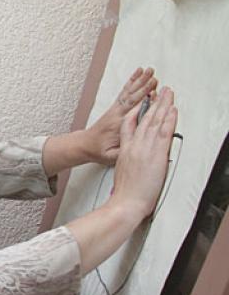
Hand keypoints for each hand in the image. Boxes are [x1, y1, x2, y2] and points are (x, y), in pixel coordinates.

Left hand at [86, 66, 157, 164]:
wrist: (85, 144)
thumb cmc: (99, 150)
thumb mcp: (111, 156)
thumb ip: (123, 152)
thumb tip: (136, 148)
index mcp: (118, 125)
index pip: (134, 112)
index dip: (145, 104)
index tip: (155, 96)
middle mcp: (117, 114)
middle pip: (133, 98)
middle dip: (144, 88)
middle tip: (155, 79)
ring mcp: (116, 109)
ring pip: (129, 92)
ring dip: (140, 81)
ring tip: (149, 71)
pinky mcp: (116, 106)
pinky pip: (125, 91)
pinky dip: (132, 81)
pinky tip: (138, 74)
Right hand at [109, 86, 177, 219]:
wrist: (126, 202)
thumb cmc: (124, 194)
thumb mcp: (121, 173)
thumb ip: (128, 164)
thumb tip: (135, 164)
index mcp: (124, 151)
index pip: (129, 126)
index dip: (136, 112)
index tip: (141, 104)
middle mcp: (134, 146)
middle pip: (144, 119)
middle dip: (153, 104)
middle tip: (158, 92)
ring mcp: (145, 148)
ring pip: (155, 121)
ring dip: (162, 105)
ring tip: (167, 93)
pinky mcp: (156, 153)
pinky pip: (164, 131)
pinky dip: (169, 118)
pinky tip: (172, 109)